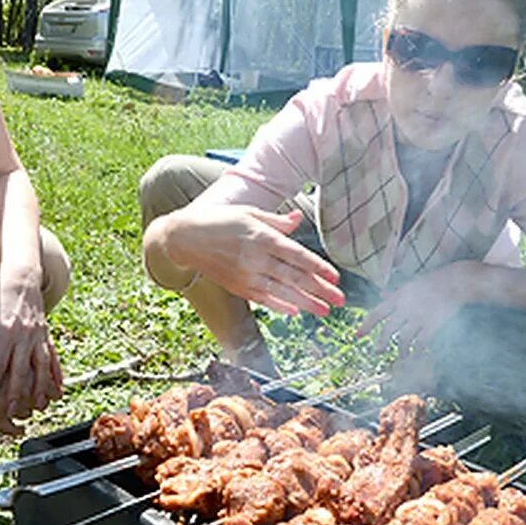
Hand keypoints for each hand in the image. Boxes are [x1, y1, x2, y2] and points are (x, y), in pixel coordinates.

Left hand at [0, 268, 62, 430]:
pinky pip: (53, 357)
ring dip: (41, 388)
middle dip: (16, 393)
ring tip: (40, 405)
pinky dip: (56, 374)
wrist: (22, 275)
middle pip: (20, 370)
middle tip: (12, 411)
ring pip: (41, 367)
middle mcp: (24, 335)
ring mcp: (38, 335)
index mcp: (5, 330)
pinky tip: (58, 388)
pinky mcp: (46, 334)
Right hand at [164, 204, 345, 316]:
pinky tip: (295, 312)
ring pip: (281, 291)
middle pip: (294, 276)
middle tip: (340, 300)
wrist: (185, 238)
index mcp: (261, 236)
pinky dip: (279, 305)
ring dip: (306, 302)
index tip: (336, 277)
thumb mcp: (249, 213)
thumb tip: (298, 219)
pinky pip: (262, 298)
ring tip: (324, 311)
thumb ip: (276, 221)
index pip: (296, 254)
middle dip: (319, 289)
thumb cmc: (219, 221)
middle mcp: (255, 257)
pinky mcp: (236, 286)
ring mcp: (245, 274)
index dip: (318, 267)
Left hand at [358, 264, 471, 352]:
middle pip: (388, 329)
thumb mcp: (409, 284)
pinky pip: (421, 342)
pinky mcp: (432, 324)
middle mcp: (405, 308)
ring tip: (400, 357)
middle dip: (381, 343)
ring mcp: (419, 317)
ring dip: (400, 350)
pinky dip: (418, 351)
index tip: (358, 335)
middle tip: (377, 351)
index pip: (377, 313)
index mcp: (398, 297)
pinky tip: (417, 355)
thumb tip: (382, 294)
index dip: (366, 325)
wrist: (455, 282)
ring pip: (403, 339)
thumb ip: (395, 292)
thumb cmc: (432, 281)